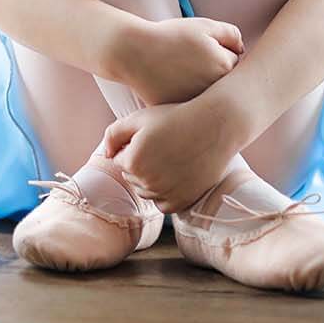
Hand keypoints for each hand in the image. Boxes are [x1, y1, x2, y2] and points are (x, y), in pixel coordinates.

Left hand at [101, 93, 246, 213]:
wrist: (215, 126)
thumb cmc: (175, 117)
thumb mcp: (139, 118)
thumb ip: (113, 134)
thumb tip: (107, 156)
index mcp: (133, 161)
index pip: (120, 160)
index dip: (134, 146)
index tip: (151, 136)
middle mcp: (148, 182)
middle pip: (132, 177)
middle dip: (140, 163)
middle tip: (163, 146)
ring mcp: (166, 194)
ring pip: (146, 192)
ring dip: (151, 179)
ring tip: (169, 158)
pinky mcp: (183, 202)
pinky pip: (162, 205)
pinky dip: (165, 194)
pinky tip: (175, 175)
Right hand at [114, 16, 243, 105]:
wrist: (134, 53)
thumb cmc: (169, 37)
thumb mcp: (203, 25)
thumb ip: (231, 35)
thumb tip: (243, 51)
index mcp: (224, 66)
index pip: (236, 64)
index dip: (220, 54)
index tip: (203, 51)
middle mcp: (214, 89)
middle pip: (225, 85)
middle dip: (214, 75)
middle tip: (192, 64)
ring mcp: (197, 104)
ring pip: (209, 98)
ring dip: (203, 90)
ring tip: (182, 74)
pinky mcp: (181, 114)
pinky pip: (193, 109)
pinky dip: (187, 101)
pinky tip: (173, 86)